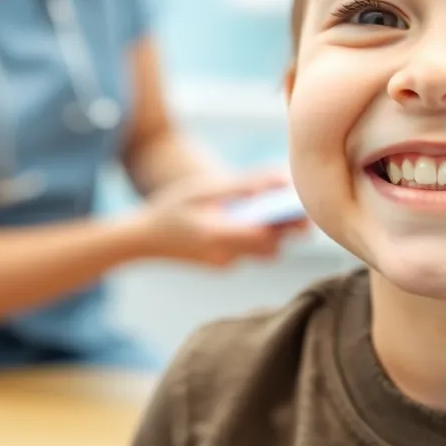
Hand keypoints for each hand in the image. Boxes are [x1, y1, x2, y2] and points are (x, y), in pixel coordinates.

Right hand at [135, 170, 301, 267]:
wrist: (142, 239)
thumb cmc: (172, 207)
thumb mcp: (205, 189)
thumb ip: (244, 185)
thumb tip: (280, 181)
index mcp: (217, 234)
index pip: (267, 233)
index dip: (289, 221)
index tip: (303, 206)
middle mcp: (224, 255)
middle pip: (271, 246)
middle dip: (287, 228)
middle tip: (299, 206)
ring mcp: (224, 264)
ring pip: (264, 251)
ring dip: (274, 232)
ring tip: (279, 208)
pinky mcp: (223, 264)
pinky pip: (250, 251)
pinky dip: (256, 235)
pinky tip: (251, 216)